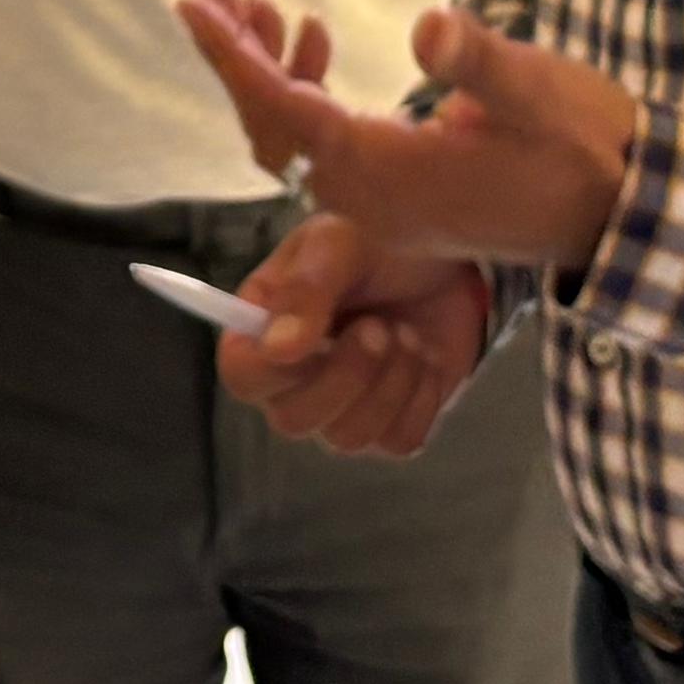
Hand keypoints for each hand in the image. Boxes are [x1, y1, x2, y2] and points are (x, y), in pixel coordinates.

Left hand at [176, 0, 641, 280]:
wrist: (620, 213)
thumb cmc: (583, 146)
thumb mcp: (538, 92)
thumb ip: (479, 62)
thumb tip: (427, 26)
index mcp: (392, 176)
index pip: (289, 113)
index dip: (236, 58)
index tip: (195, 4)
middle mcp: (372, 198)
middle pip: (272, 128)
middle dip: (235, 56)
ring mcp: (382, 201)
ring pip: (293, 137)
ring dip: (264, 70)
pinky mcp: (397, 193)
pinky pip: (324, 143)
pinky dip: (302, 90)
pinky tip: (311, 41)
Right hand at [216, 209, 490, 456]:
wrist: (440, 260)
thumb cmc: (374, 243)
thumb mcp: (338, 242)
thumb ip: (305, 288)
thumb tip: (276, 349)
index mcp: (262, 330)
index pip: (243, 376)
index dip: (274, 368)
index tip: (320, 337)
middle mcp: (292, 381)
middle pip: (294, 420)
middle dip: (347, 374)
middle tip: (378, 326)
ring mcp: (341, 410)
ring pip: (349, 437)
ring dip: (389, 382)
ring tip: (406, 333)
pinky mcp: (390, 427)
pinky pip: (399, 441)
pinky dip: (421, 396)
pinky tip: (424, 357)